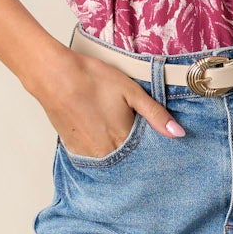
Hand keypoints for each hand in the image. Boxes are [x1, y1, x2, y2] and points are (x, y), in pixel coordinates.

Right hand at [39, 53, 184, 157]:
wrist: (54, 76)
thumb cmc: (91, 79)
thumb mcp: (131, 92)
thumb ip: (155, 114)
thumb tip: (178, 133)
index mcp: (123, 139)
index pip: (145, 152)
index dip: (150, 144)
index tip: (150, 135)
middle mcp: (106, 152)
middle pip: (127, 158)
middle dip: (133, 148)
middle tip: (126, 127)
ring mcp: (87, 152)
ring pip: (110, 158)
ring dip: (115, 149)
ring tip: (110, 127)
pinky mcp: (73, 148)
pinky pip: (92, 155)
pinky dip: (98, 147)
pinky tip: (97, 130)